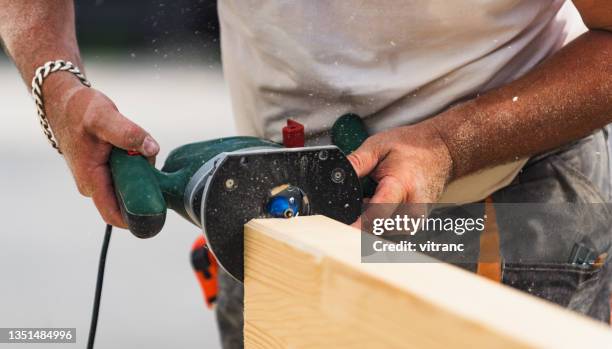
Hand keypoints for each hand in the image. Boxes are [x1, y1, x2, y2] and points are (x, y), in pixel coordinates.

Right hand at [43, 73, 158, 226]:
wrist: (64, 102)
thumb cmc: (80, 110)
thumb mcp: (105, 117)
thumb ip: (129, 134)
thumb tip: (151, 149)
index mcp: (91, 181)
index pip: (115, 216)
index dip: (138, 219)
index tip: (158, 209)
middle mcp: (94, 185)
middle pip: (128, 200)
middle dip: (144, 186)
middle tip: (149, 163)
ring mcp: (98, 178)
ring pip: (129, 185)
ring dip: (141, 172)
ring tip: (138, 150)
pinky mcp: (104, 170)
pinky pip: (127, 175)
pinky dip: (136, 165)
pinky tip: (136, 149)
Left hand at [347, 121, 452, 223]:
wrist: (442, 152)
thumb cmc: (412, 147)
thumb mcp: (378, 146)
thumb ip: (356, 163)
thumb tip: (335, 176)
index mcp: (401, 186)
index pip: (378, 214)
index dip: (358, 226)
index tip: (343, 231)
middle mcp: (413, 208)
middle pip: (378, 229)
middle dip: (359, 221)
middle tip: (357, 201)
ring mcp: (417, 220)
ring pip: (383, 232)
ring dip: (370, 221)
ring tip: (373, 196)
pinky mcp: (416, 225)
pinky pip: (391, 230)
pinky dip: (380, 221)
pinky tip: (380, 204)